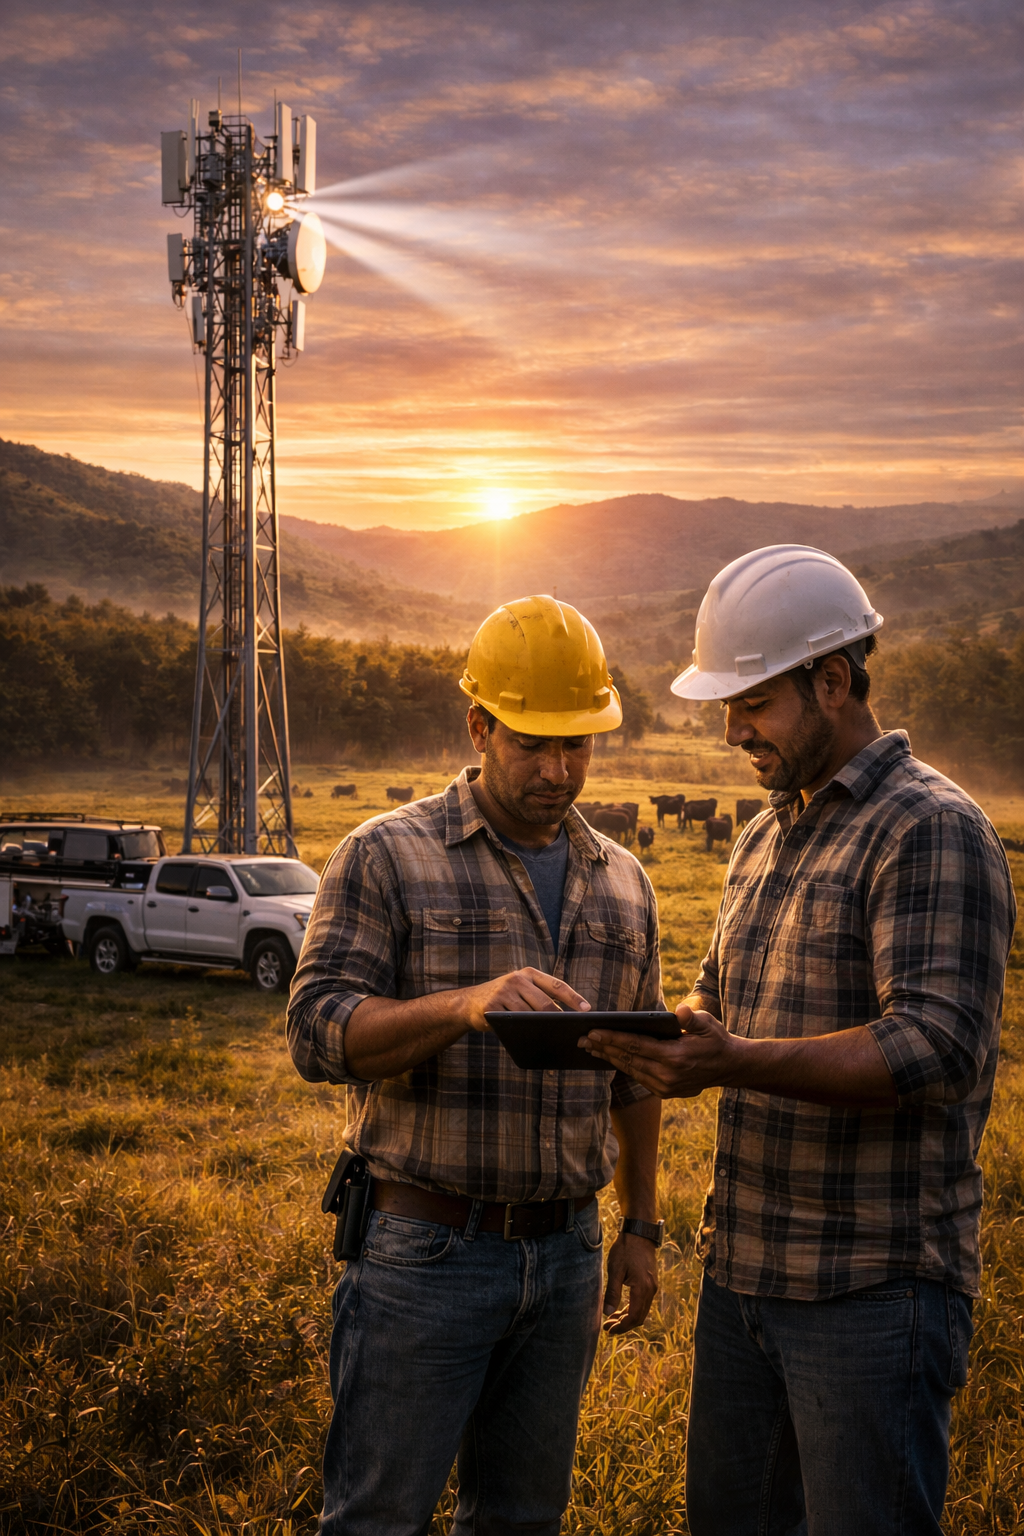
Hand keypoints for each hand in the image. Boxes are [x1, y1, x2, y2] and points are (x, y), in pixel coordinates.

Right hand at [456, 968, 590, 1033]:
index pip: (556, 985)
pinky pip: (513, 1021)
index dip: (573, 997)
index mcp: (528, 973)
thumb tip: (563, 1016)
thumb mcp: (520, 990)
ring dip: (541, 1027)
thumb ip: (538, 997)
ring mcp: (504, 991)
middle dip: (557, 1019)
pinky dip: (523, 1031)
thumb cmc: (503, 998)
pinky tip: (529, 1037)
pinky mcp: (492, 1006)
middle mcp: (517, 979)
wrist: (468, 1003)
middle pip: (545, 1003)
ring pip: (530, 1014)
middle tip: (568, 1031)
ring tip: (552, 1037)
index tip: (587, 1009)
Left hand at [579, 1002, 735, 1097]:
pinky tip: (610, 1058)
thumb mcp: (708, 1023)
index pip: (636, 1046)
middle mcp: (668, 1076)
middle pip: (628, 1059)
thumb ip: (691, 1017)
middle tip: (581, 1039)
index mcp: (675, 1058)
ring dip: (609, 1059)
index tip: (593, 1032)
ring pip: (631, 1070)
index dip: (612, 1038)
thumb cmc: (716, 1040)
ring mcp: (666, 1087)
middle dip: (603, 1048)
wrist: (729, 1067)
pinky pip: (638, 1077)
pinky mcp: (665, 1092)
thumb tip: (679, 1011)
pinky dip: (623, 1067)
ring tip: (590, 1048)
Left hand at [602, 1232, 658, 1333]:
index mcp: (642, 1289)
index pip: (633, 1317)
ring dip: (627, 1318)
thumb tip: (607, 1313)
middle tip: (608, 1327)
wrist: (639, 1234)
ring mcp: (652, 1287)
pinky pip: (642, 1303)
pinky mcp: (650, 1283)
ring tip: (611, 1320)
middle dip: (623, 1325)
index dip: (621, 1327)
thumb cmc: (626, 1249)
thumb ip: (612, 1292)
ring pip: (641, 1311)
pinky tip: (620, 1309)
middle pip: (639, 1317)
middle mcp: (650, 1290)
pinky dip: (632, 1309)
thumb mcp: (615, 1270)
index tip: (609, 1330)